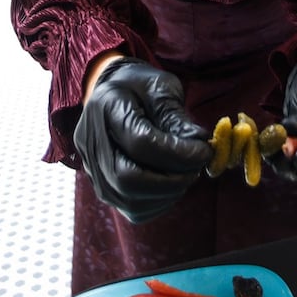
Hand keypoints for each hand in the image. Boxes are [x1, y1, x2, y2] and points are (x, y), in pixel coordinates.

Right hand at [73, 58, 211, 222]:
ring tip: (186, 174)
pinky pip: (131, 210)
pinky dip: (159, 204)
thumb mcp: (162, 88)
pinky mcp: (101, 186)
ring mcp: (91, 168)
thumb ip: (177, 117)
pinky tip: (172, 186)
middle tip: (196, 168)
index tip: (205, 151)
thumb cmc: (140, 87)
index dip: (178, 153)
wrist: (113, 92)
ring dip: (167, 194)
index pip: (141, 143)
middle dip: (172, 180)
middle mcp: (91, 141)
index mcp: (106, 108)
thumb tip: (200, 144)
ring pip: (129, 200)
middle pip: (128, 179)